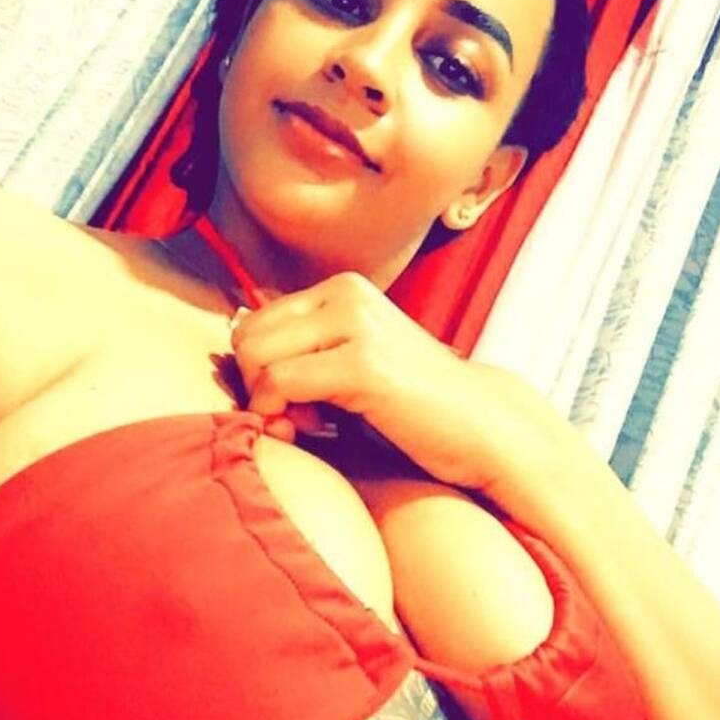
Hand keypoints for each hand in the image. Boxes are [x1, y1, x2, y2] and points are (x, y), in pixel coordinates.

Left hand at [230, 270, 492, 485]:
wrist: (482, 426)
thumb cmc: (412, 407)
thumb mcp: (352, 362)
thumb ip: (304, 351)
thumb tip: (236, 349)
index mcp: (343, 288)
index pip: (254, 321)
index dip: (259, 370)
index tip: (294, 404)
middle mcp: (348, 293)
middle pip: (246, 336)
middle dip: (257, 385)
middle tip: (298, 418)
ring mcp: (357, 323)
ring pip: (255, 356)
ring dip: (266, 402)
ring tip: (308, 424)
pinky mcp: (363, 362)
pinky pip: (278, 382)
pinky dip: (276, 414)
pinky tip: (309, 431)